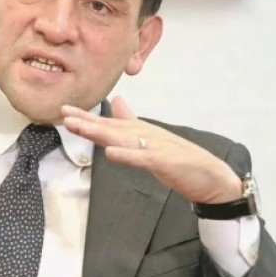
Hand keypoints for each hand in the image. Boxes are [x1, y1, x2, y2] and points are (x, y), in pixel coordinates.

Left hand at [62, 96, 241, 204]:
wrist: (211, 175)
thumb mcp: (151, 138)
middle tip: (64, 114)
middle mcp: (144, 135)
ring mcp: (154, 147)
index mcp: (139, 132)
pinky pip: (142, 158)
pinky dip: (126, 155)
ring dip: (100, 132)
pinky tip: (111, 152)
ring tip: (79, 127)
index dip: (86, 117)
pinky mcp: (164, 161)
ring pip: (122, 138)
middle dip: (86, 121)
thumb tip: (116, 101)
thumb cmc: (179, 158)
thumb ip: (131, 122)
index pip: (108, 123)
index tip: (64, 110)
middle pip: (110, 127)